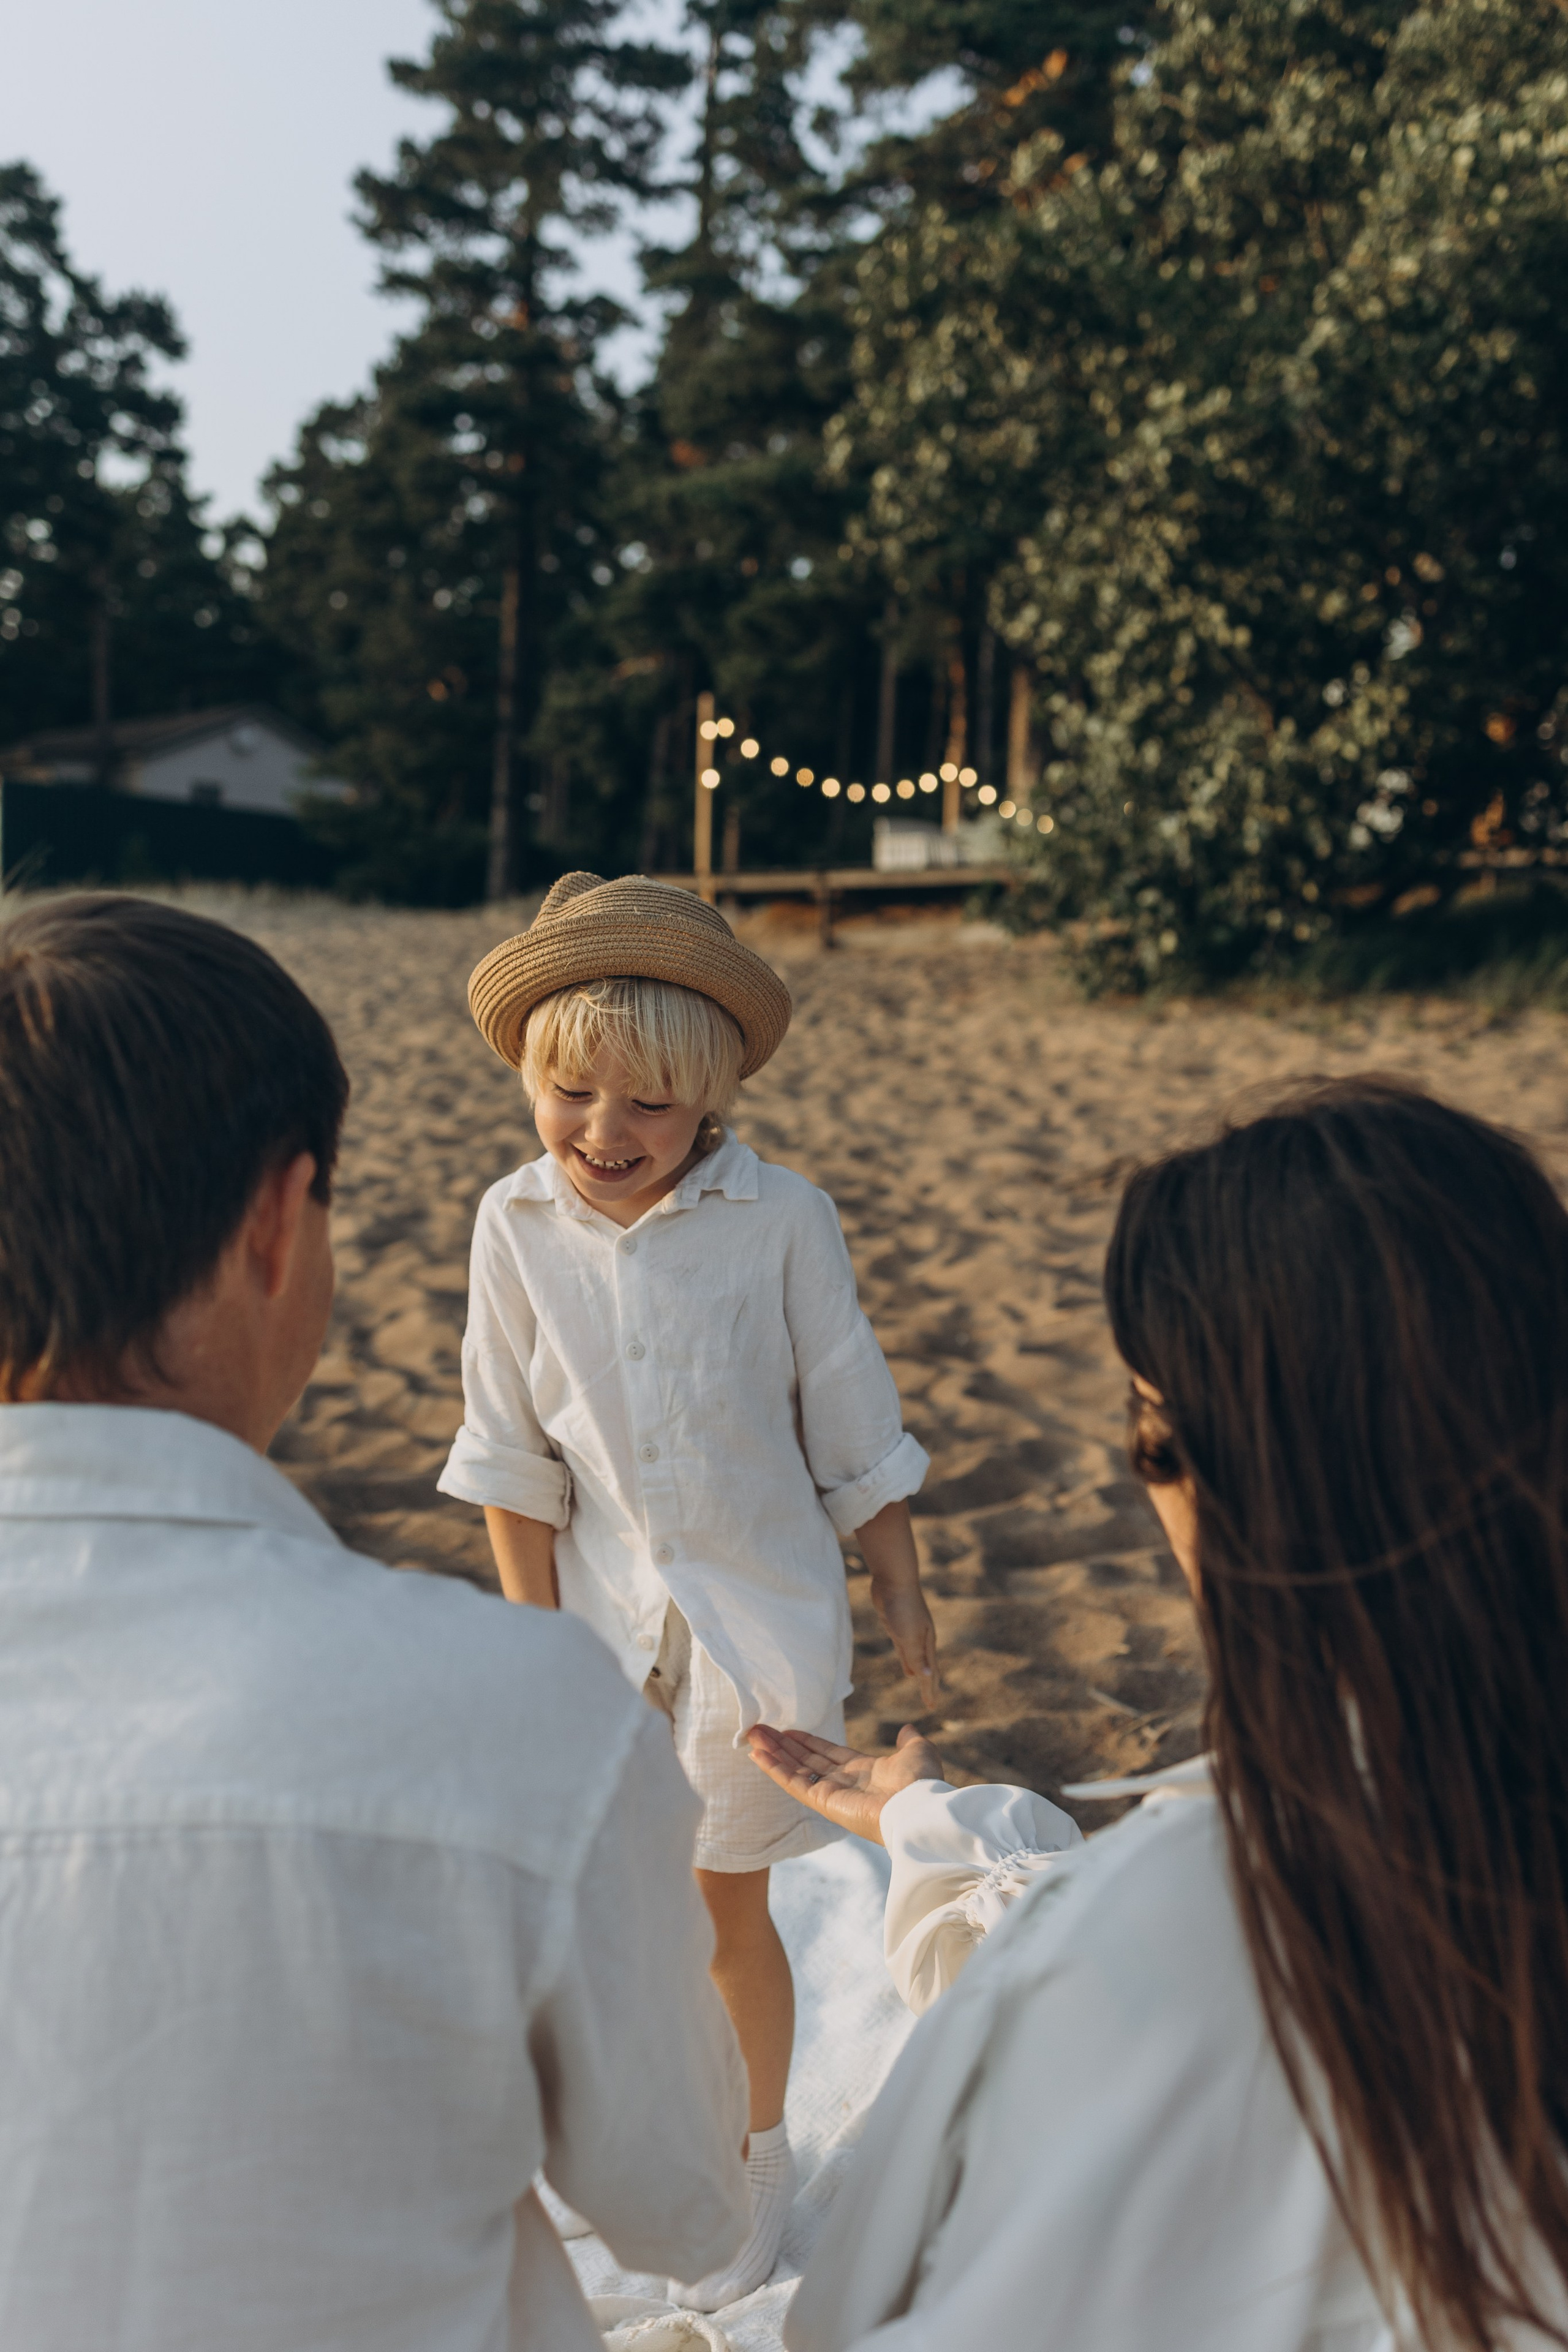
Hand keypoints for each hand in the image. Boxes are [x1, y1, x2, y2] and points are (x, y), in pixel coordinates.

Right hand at [746, 1722, 945, 1845]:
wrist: (920, 1809)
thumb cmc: (922, 1783)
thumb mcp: (918, 1751)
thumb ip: (908, 1740)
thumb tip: (907, 1729)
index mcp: (864, 1771)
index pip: (828, 1753)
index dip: (807, 1741)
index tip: (788, 1731)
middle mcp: (844, 1782)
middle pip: (806, 1760)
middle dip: (783, 1745)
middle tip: (759, 1729)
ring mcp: (831, 1793)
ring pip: (795, 1769)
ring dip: (773, 1753)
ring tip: (752, 1735)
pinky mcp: (823, 1802)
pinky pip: (794, 1782)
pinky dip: (775, 1768)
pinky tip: (758, 1754)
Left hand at [871, 1578, 939, 1710]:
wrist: (893, 1579)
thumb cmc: (902, 1607)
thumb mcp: (908, 1635)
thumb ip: (916, 1656)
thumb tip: (926, 1678)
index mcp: (927, 1643)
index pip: (930, 1673)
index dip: (930, 1690)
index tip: (931, 1707)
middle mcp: (922, 1639)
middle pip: (927, 1667)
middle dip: (929, 1685)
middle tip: (930, 1702)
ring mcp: (910, 1632)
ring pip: (916, 1659)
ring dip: (919, 1673)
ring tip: (920, 1684)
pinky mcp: (898, 1626)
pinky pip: (906, 1650)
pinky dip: (908, 1661)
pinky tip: (906, 1665)